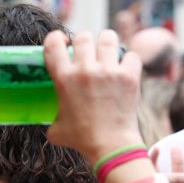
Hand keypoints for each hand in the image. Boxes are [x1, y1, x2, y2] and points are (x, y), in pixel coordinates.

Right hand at [44, 29, 143, 162]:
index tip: (62, 43)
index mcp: (64, 79)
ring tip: (107, 54)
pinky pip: (130, 55)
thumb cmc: (81, 139)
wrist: (111, 146)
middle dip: (84, 42)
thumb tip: (52, 117)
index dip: (55, 38)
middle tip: (87, 54)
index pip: (53, 44)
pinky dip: (128, 61)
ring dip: (106, 44)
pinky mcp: (129, 75)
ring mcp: (109, 71)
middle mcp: (85, 70)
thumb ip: (53, 115)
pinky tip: (124, 70)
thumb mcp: (55, 128)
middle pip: (83, 36)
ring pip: (108, 37)